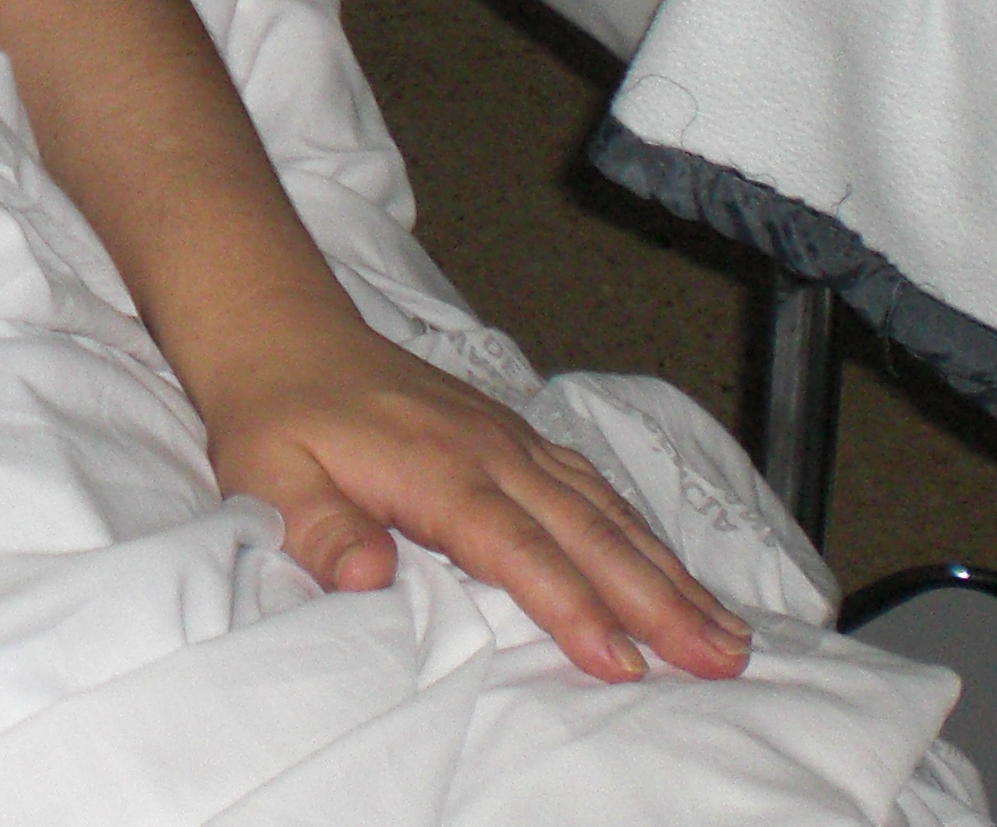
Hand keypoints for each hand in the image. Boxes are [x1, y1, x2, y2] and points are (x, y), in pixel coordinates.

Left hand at [195, 313, 755, 684]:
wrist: (283, 333)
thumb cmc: (274, 416)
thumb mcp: (269, 476)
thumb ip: (320, 529)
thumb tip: (367, 576)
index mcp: (434, 468)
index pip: (516, 548)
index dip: (572, 607)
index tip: (624, 663)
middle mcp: (488, 450)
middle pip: (587, 531)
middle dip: (659, 599)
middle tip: (721, 657)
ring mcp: (508, 439)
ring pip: (604, 509)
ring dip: (667, 570)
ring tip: (726, 629)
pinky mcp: (513, 437)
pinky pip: (591, 486)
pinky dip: (640, 530)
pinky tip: (675, 569)